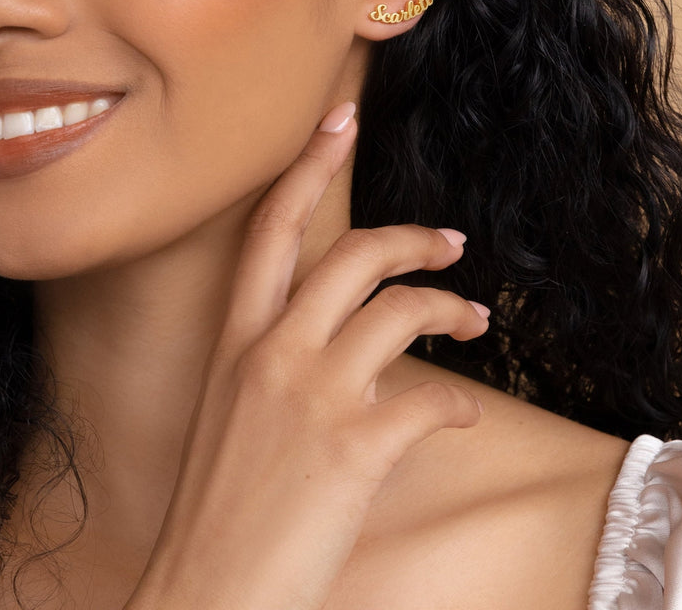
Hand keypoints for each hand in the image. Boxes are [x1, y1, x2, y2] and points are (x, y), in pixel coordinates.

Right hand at [126, 103, 488, 609]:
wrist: (205, 597)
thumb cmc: (220, 511)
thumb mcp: (235, 417)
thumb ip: (281, 368)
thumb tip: (352, 351)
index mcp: (235, 342)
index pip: (270, 230)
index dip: (308, 167)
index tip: (340, 119)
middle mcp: (271, 354)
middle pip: (352, 254)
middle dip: (411, 237)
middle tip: (451, 240)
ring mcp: (311, 397)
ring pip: (400, 311)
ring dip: (450, 309)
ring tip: (476, 321)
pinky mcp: (352, 449)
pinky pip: (429, 400)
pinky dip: (458, 404)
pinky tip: (463, 417)